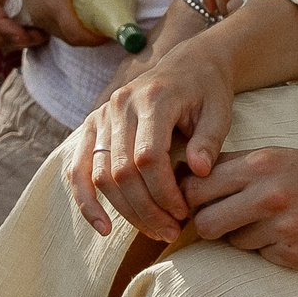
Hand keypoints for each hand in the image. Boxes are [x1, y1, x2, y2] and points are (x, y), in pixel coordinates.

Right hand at [4, 0, 123, 47]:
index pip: (76, 34)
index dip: (94, 40)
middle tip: (107, 30)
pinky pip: (54, 30)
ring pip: (62, 36)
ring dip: (79, 36)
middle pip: (70, 39)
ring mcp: (38, 17)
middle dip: (90, 40)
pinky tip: (80, 21)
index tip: (109, 33)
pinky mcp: (35, 15)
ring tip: (96, 26)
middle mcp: (44, 16)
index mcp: (55, 5)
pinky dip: (69, 30)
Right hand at [65, 36, 238, 239]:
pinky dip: (86, 200)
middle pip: (122, 171)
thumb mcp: (220, 111)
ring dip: (125, 211)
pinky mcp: (92, 126)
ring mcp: (101, 116)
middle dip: (146, 209)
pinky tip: (103, 226)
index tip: (183, 213)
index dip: (164, 191)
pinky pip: (77, 169)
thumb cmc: (207, 91)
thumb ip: (211, 140)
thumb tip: (199, 172)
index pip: (149, 156)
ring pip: (101, 175)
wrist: (187, 64)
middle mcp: (120, 106)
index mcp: (153, 99)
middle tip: (170, 232)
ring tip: (154, 231)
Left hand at [181, 147, 297, 269]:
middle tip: (224, 220)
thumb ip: (240, 167)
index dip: (189, 197)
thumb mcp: (284, 156)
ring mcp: (282, 228)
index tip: (194, 201)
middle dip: (208, 224)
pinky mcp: (295, 256)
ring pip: (231, 243)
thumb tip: (189, 180)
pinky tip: (293, 235)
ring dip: (242, 237)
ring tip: (269, 224)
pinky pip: (260, 257)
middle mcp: (269, 195)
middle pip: (204, 222)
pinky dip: (269, 249)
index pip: (196, 186)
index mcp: (262, 164)